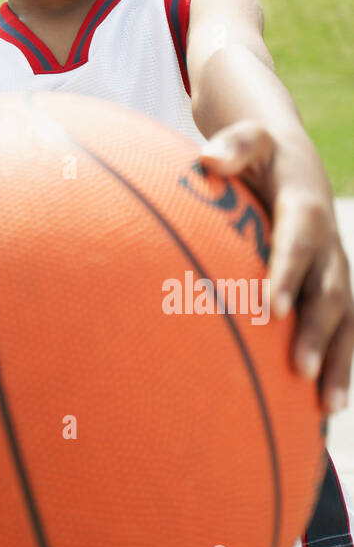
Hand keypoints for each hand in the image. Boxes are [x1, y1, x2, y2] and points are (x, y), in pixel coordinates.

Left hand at [198, 121, 353, 415]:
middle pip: (330, 290)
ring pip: (346, 319)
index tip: (270, 309)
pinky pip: (344, 330)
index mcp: (305, 206)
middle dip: (317, 331)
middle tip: (300, 369)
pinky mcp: (333, 287)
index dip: (288, 273)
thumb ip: (233, 147)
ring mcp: (335, 268)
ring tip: (326, 407)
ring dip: (339, 361)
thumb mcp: (249, 139)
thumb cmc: (259, 153)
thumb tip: (206, 158)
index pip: (300, 241)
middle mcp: (328, 243)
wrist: (294, 159)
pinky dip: (339, 366)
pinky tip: (324, 408)